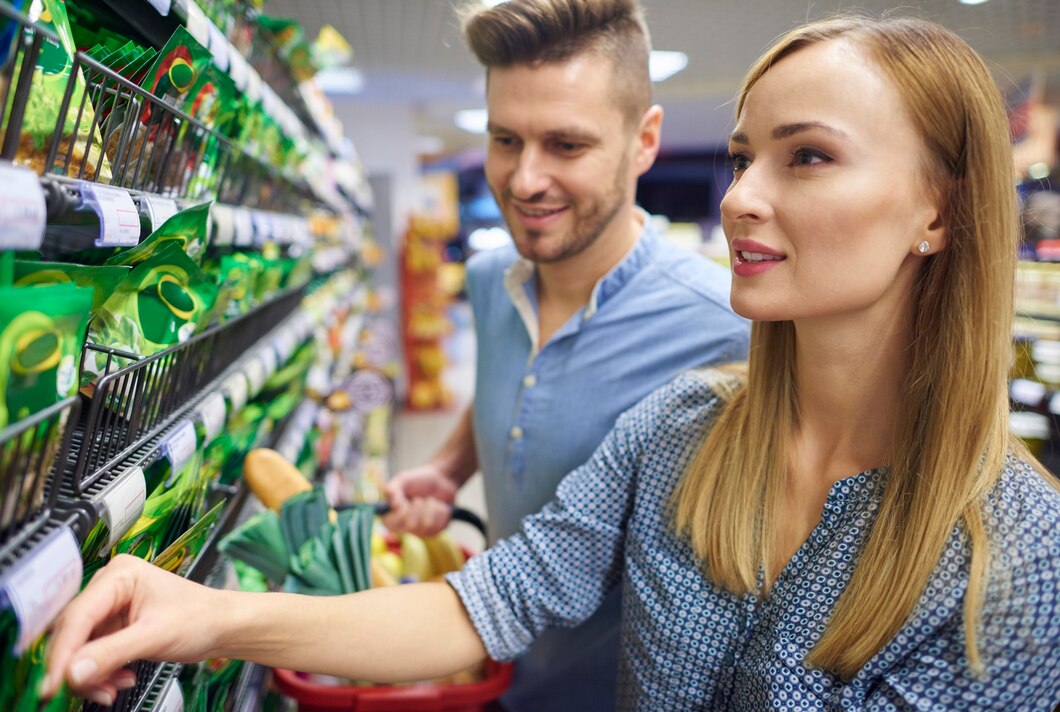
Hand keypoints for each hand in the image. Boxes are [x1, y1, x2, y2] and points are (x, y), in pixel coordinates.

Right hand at [42, 555, 226, 704]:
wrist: (221, 626)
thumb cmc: (201, 616)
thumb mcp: (155, 635)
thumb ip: (112, 654)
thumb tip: (73, 672)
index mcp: (120, 575)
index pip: (78, 616)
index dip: (63, 652)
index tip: (54, 683)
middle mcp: (110, 588)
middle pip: (73, 633)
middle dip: (78, 667)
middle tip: (86, 690)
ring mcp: (110, 609)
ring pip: (80, 649)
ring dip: (92, 674)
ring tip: (113, 688)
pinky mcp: (113, 628)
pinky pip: (93, 656)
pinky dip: (102, 674)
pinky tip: (121, 680)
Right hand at [383, 464, 457, 536]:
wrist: (441, 480)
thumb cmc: (418, 480)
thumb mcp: (403, 480)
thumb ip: (393, 489)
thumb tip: (394, 505)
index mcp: (393, 515)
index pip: (389, 525)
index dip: (398, 516)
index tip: (404, 504)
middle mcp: (405, 526)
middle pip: (410, 526)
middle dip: (417, 508)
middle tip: (419, 498)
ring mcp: (420, 531)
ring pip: (426, 525)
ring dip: (431, 507)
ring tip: (430, 500)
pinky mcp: (435, 531)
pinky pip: (439, 525)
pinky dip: (441, 510)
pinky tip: (439, 505)